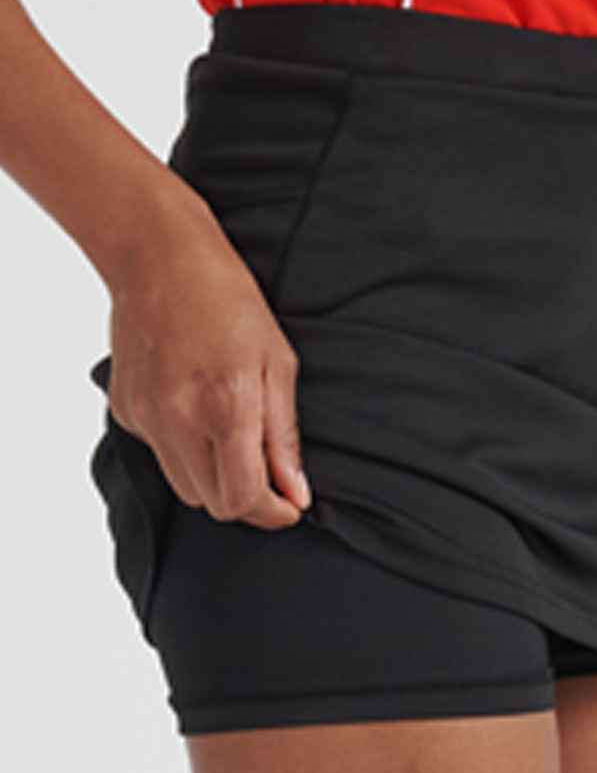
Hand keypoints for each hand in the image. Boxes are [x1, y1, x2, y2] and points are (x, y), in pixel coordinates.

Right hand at [106, 206, 311, 529]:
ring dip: (216, 479)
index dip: (274, 513)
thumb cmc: (228, 300)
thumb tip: (296, 491)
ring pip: (185, 488)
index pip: (245, 498)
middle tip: (271, 476)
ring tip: (236, 438)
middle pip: (214, 504)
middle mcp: (179, 422)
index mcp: (226, 409)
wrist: (158, 259)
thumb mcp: (277, 363)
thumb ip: (284, 436)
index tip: (292, 507)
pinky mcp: (126, 412)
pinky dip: (186, 450)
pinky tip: (199, 409)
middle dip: (248, 499)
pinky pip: (161, 455)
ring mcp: (146, 419)